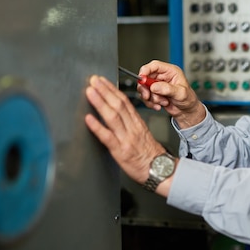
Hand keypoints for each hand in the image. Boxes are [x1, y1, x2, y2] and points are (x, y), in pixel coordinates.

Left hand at [84, 75, 167, 189]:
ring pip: (113, 117)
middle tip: (93, 80)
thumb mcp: (142, 133)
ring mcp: (126, 139)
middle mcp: (132, 128)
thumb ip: (131, 122)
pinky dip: (97, 127)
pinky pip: (108, 137)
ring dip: (100, 102)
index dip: (112, 89)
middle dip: (104, 90)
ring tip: (90, 92)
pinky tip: (89, 119)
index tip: (102, 81)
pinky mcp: (120, 151)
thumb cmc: (150, 154)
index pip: (124, 101)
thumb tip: (117, 111)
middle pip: (118, 105)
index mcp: (137, 122)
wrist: (160, 169)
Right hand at [136, 60, 205, 128]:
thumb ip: (167, 89)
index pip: (155, 66)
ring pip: (144, 89)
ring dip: (151, 98)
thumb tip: (154, 86)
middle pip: (145, 77)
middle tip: (148, 95)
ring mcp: (157, 86)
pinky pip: (145, 97)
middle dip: (145, 88)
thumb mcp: (180, 93)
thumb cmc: (188, 99)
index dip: (146, 70)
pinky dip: (150, 103)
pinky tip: (159, 105)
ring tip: (163, 102)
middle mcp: (162, 77)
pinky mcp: (154, 94)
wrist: (186, 111)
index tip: (142, 78)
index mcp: (170, 71)